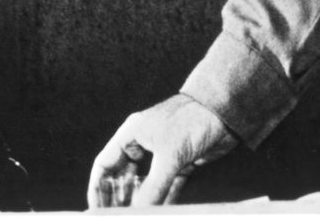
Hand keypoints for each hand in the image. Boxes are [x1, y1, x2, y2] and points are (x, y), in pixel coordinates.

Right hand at [86, 94, 236, 207]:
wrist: (224, 113)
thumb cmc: (191, 122)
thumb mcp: (169, 156)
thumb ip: (153, 186)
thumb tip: (137, 210)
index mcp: (132, 134)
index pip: (105, 163)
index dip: (98, 186)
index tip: (95, 207)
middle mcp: (144, 144)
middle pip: (123, 176)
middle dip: (118, 197)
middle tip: (115, 216)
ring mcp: (162, 154)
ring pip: (145, 183)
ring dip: (140, 201)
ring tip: (134, 216)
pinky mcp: (181, 163)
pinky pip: (167, 187)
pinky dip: (163, 200)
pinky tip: (159, 213)